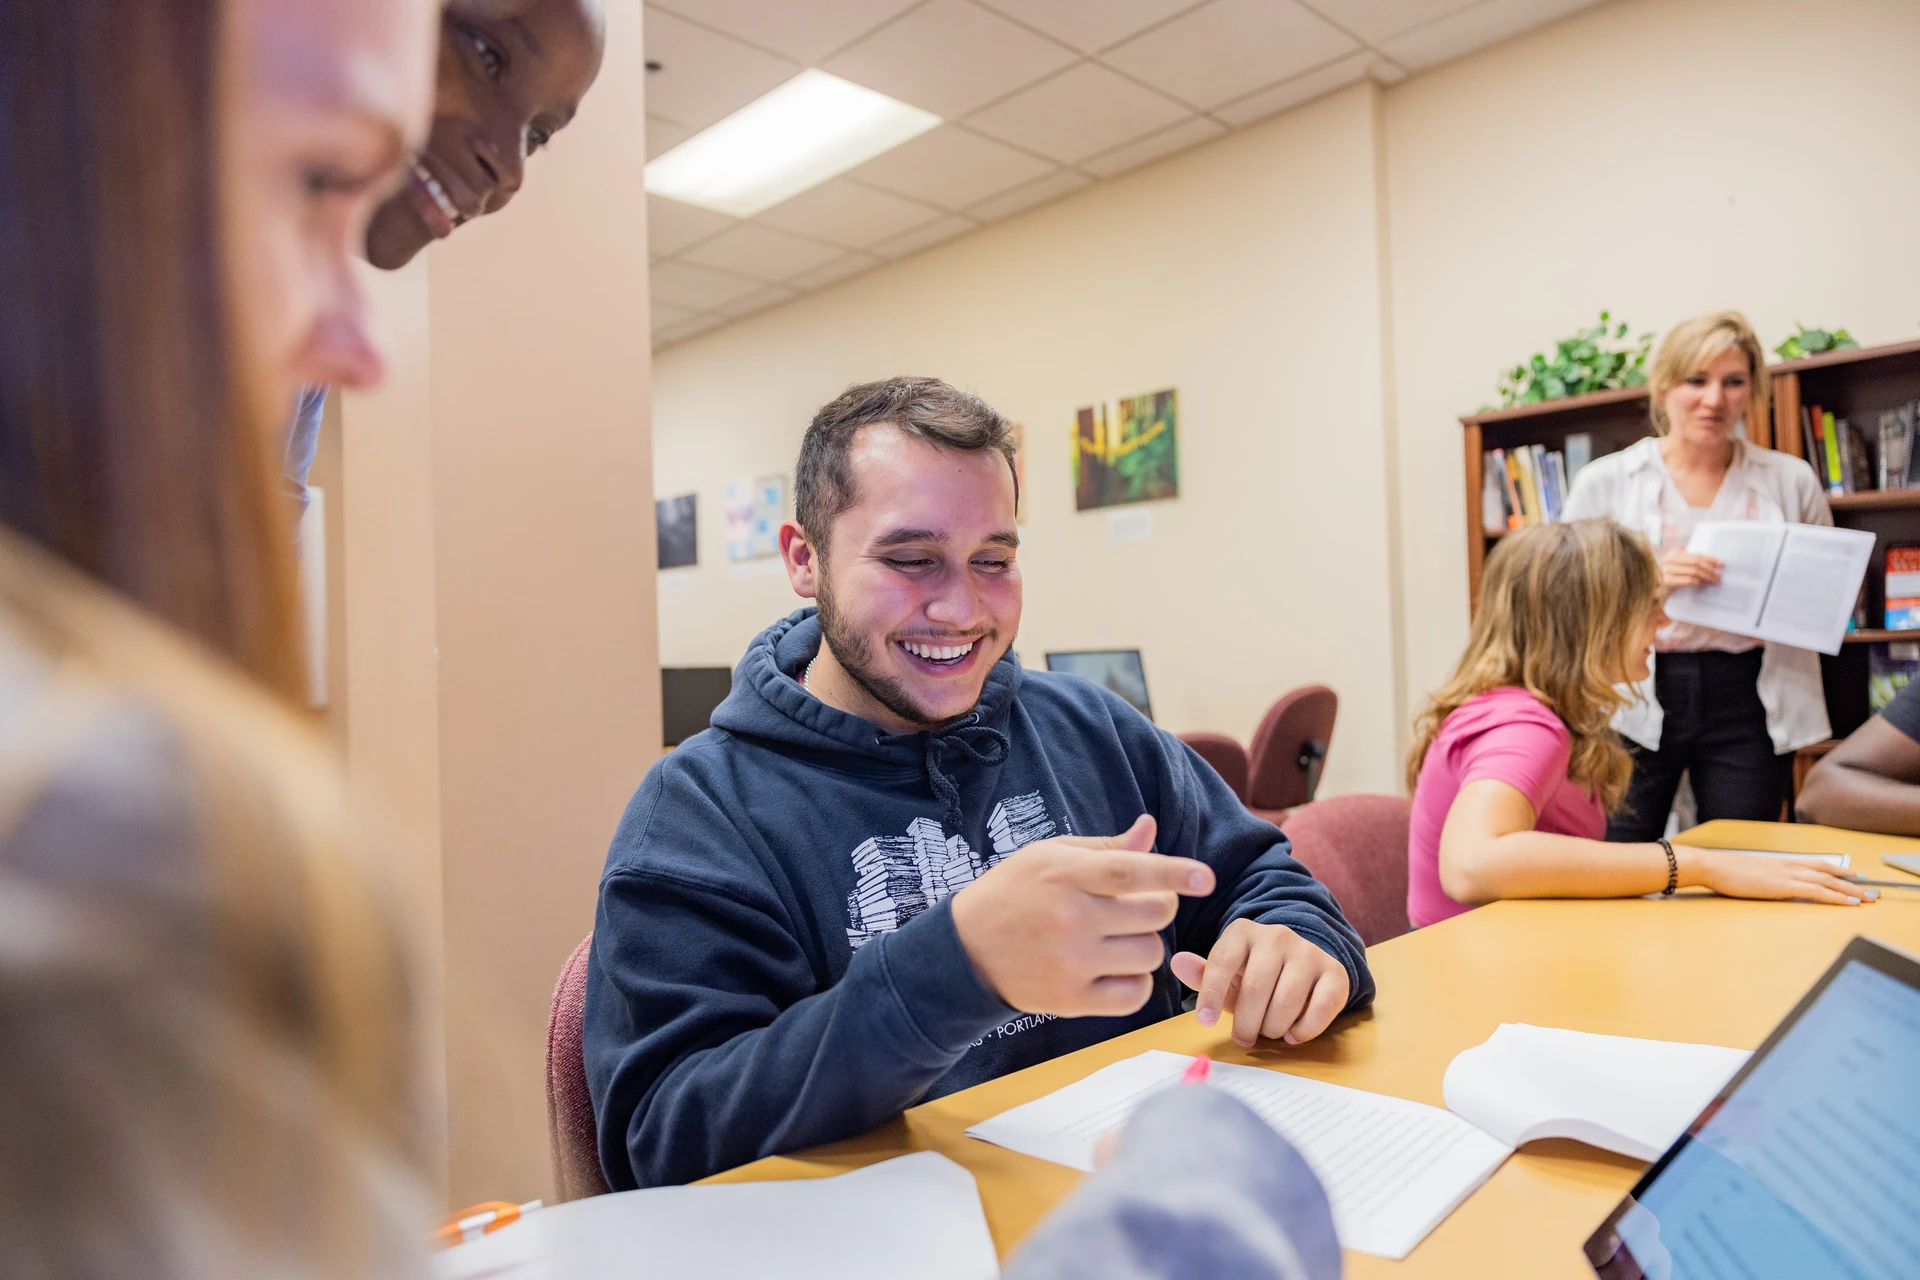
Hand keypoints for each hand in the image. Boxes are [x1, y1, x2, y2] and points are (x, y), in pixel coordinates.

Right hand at [950, 815, 1214, 1017]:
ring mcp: (1071, 962)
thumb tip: (1150, 829)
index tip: (1205, 878)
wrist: (965, 951)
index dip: (1172, 873)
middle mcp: (1069, 918)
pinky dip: (1136, 983)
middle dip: (1158, 907)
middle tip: (1138, 906)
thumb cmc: (1013, 893)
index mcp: (1064, 874)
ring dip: (1145, 945)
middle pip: (1153, 915)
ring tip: (1118, 938)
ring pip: (1150, 954)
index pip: (1129, 871)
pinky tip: (1116, 969)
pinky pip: (1135, 995)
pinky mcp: (1071, 999)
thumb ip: (1106, 848)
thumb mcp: (1049, 856)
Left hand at [1169, 920, 1349, 1048]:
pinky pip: (1321, 1007)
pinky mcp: (1334, 972)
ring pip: (1287, 1001)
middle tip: (1244, 1038)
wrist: (1302, 962)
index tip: (1205, 1020)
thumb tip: (1177, 962)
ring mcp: (1308, 952)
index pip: (1222, 962)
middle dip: (1247, 1023)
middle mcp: (1277, 936)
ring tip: (1269, 1031)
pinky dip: (1305, 1029)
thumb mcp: (1227, 974)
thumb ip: (1202, 973)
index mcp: (1243, 932)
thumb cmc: (1255, 974)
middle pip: (1256, 987)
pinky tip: (1294, 1034)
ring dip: (1274, 1027)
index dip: (1211, 994)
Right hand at [1660, 549, 1722, 589]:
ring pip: (1694, 571)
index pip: (1696, 555)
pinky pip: (1688, 580)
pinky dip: (1698, 582)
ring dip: (1707, 576)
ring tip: (1714, 581)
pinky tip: (1703, 584)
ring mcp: (1667, 570)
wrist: (1650, 586)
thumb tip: (1696, 552)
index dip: (1710, 559)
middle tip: (1718, 575)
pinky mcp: (1667, 581)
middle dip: (1710, 569)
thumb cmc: (1664, 575)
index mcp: (1673, 553)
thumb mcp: (1673, 564)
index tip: (1721, 564)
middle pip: (1696, 562)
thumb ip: (1684, 557)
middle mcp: (1669, 560)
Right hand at [1682, 848, 1875, 905]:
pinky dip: (1837, 896)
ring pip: (1829, 881)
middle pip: (1829, 872)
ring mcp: (1789, 874)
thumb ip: (1765, 878)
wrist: (1713, 866)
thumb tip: (1769, 885)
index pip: (1816, 864)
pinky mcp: (1786, 886)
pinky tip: (1849, 902)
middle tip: (1870, 888)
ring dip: (1851, 889)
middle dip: (1851, 881)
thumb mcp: (1749, 874)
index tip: (1852, 875)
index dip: (1837, 870)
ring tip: (1868, 896)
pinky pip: (1819, 891)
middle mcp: (1790, 865)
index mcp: (1781, 862)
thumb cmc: (1725, 871)